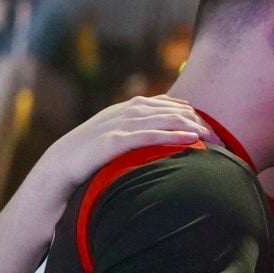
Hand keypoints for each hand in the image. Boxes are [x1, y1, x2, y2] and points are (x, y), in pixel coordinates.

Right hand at [42, 95, 208, 187]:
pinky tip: (188, 138)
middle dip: (193, 119)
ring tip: (209, 135)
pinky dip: (168, 135)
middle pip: (165, 110)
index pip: (161, 103)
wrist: (56, 169)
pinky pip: (144, 136)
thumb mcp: (115, 141)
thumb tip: (162, 139)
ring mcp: (115, 125)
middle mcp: (121, 112)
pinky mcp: (110, 142)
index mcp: (123, 110)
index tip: (207, 123)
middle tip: (217, 134)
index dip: (186, 111)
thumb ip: (136, 134)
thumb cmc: (89, 158)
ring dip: (186, 125)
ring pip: (158, 119)